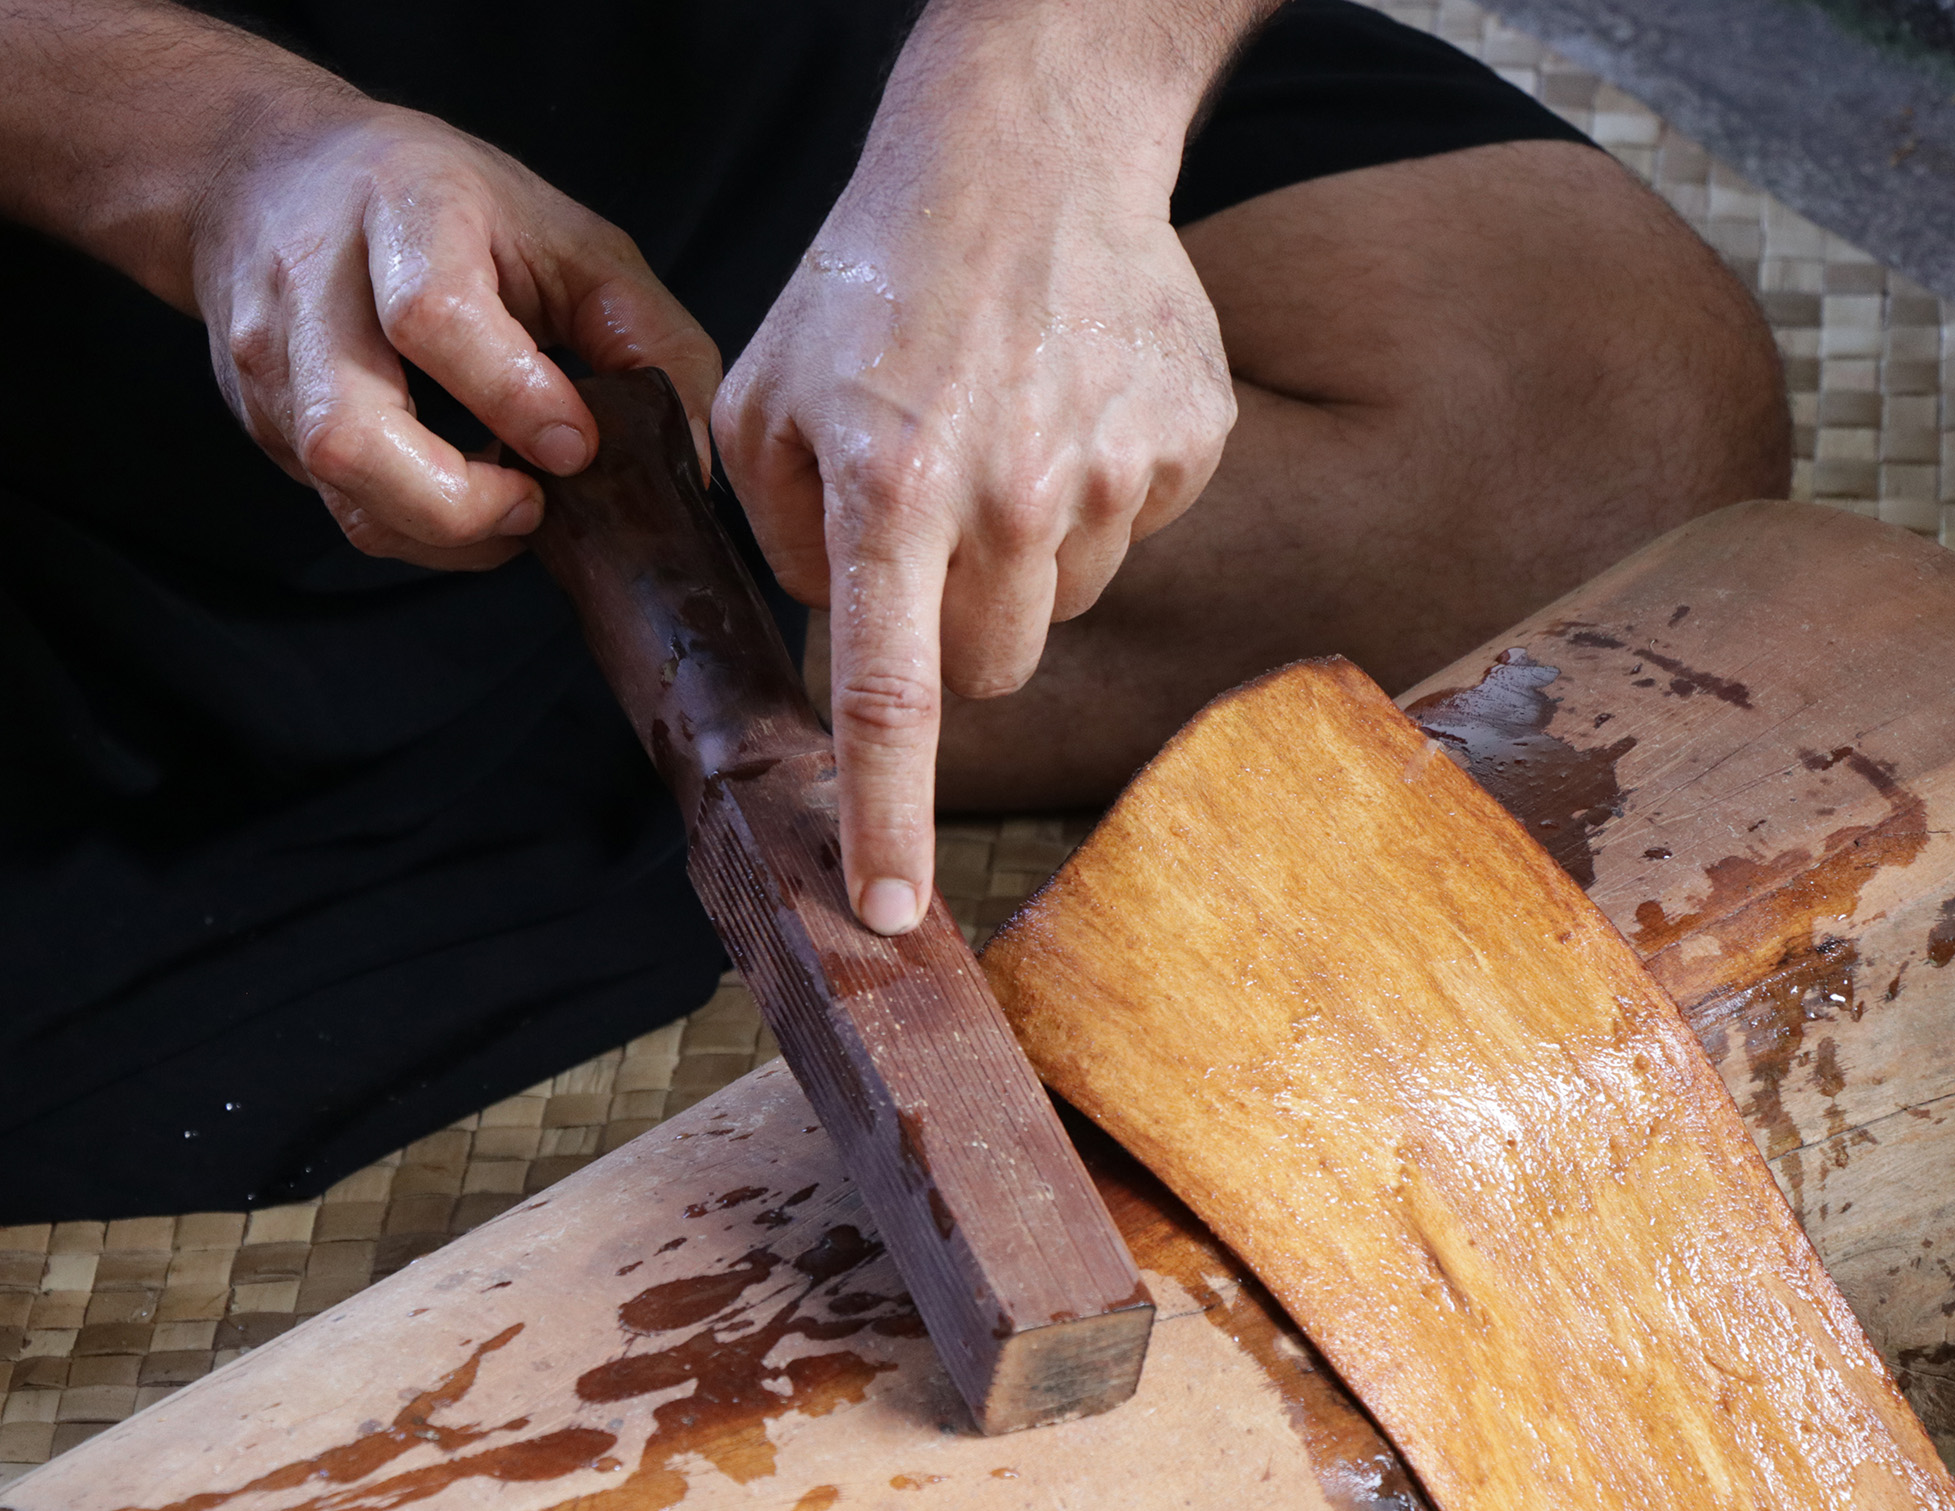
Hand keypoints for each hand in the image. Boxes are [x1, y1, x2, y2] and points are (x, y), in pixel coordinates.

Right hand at [193, 102, 719, 568]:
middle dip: (457, 503)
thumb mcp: (565, 234)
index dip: (512, 398)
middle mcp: (313, 284)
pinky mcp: (259, 417)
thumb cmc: (439, 204)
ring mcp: (271, 359)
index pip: (433, 318)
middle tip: (534, 503)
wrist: (267, 171)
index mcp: (403, 209)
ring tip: (510, 506)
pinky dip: (418, 526)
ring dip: (440, 531)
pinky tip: (464, 495)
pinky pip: (341, 507)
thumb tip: (687, 459)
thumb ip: (645, 334)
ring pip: (338, 488)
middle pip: (348, 433)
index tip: (574, 444)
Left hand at [715, 97, 1234, 934]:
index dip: (887, 818)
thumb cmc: (880, 273)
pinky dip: (1094, 490)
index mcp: (888, 484)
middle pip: (991, 669)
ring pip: (1063, 603)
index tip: (890, 915)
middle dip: (952, 629)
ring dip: (1023, 555)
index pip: (889, 695)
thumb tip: (845, 631)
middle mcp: (1009, 492)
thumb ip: (784, 539)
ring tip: (1002, 430)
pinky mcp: (1186, 446)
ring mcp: (1113, 471)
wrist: (1030, 150)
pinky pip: (1132, 530)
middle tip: (931, 524)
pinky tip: (1065, 401)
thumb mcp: (768, 392)